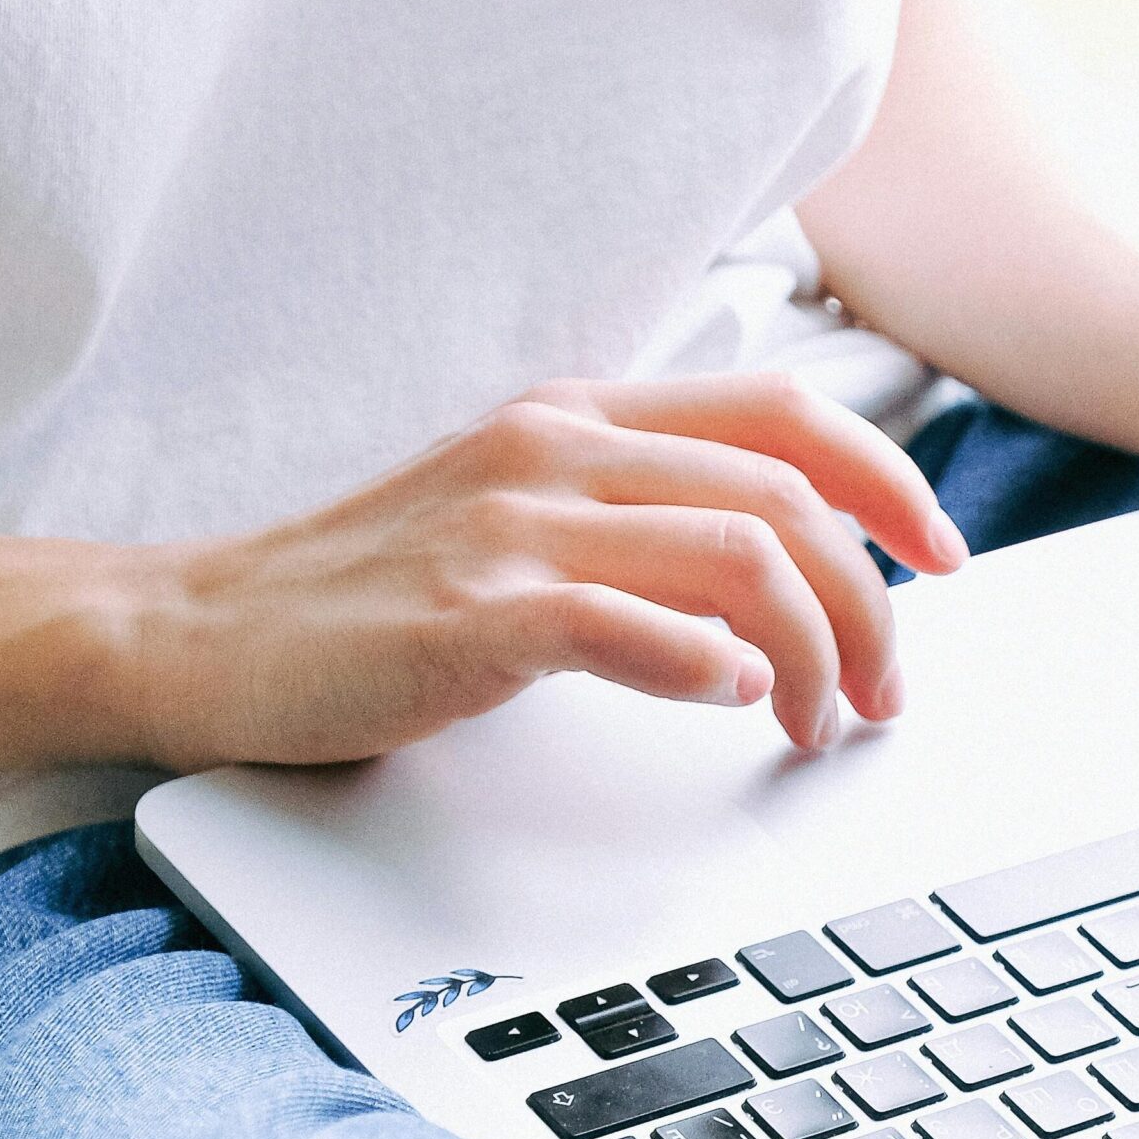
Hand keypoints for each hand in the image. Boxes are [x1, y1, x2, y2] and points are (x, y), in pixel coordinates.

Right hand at [127, 372, 967, 768]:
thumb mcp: (520, 518)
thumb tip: (780, 563)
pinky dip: (705, 665)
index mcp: (579, 417)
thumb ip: (636, 516)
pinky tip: (738, 700)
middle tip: (889, 689)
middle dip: (873, 600)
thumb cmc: (369, 593)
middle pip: (787, 494)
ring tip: (819, 724)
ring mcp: (508, 526)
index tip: (943, 555)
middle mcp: (555, 450)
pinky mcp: (464, 614)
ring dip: (813, 652)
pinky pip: (622, 625)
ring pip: (735, 556)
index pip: (785, 415)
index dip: (890, 480)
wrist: (195, 631)